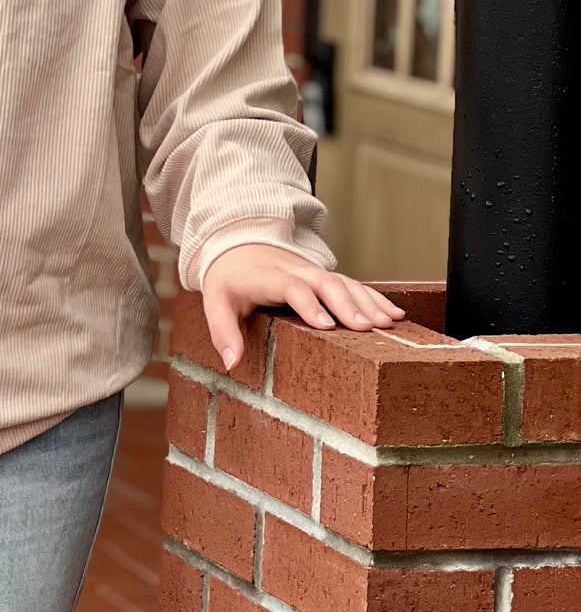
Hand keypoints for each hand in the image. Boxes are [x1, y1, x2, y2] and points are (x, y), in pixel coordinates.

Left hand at [202, 244, 405, 372]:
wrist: (239, 248)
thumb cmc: (230, 282)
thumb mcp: (216, 303)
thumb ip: (223, 332)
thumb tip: (232, 362)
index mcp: (268, 278)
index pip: (292, 287)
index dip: (309, 304)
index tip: (327, 326)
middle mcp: (296, 271)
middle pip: (325, 283)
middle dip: (347, 305)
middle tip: (367, 329)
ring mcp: (314, 272)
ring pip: (345, 283)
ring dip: (368, 303)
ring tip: (388, 325)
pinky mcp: (326, 278)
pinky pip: (354, 285)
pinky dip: (375, 299)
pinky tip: (395, 315)